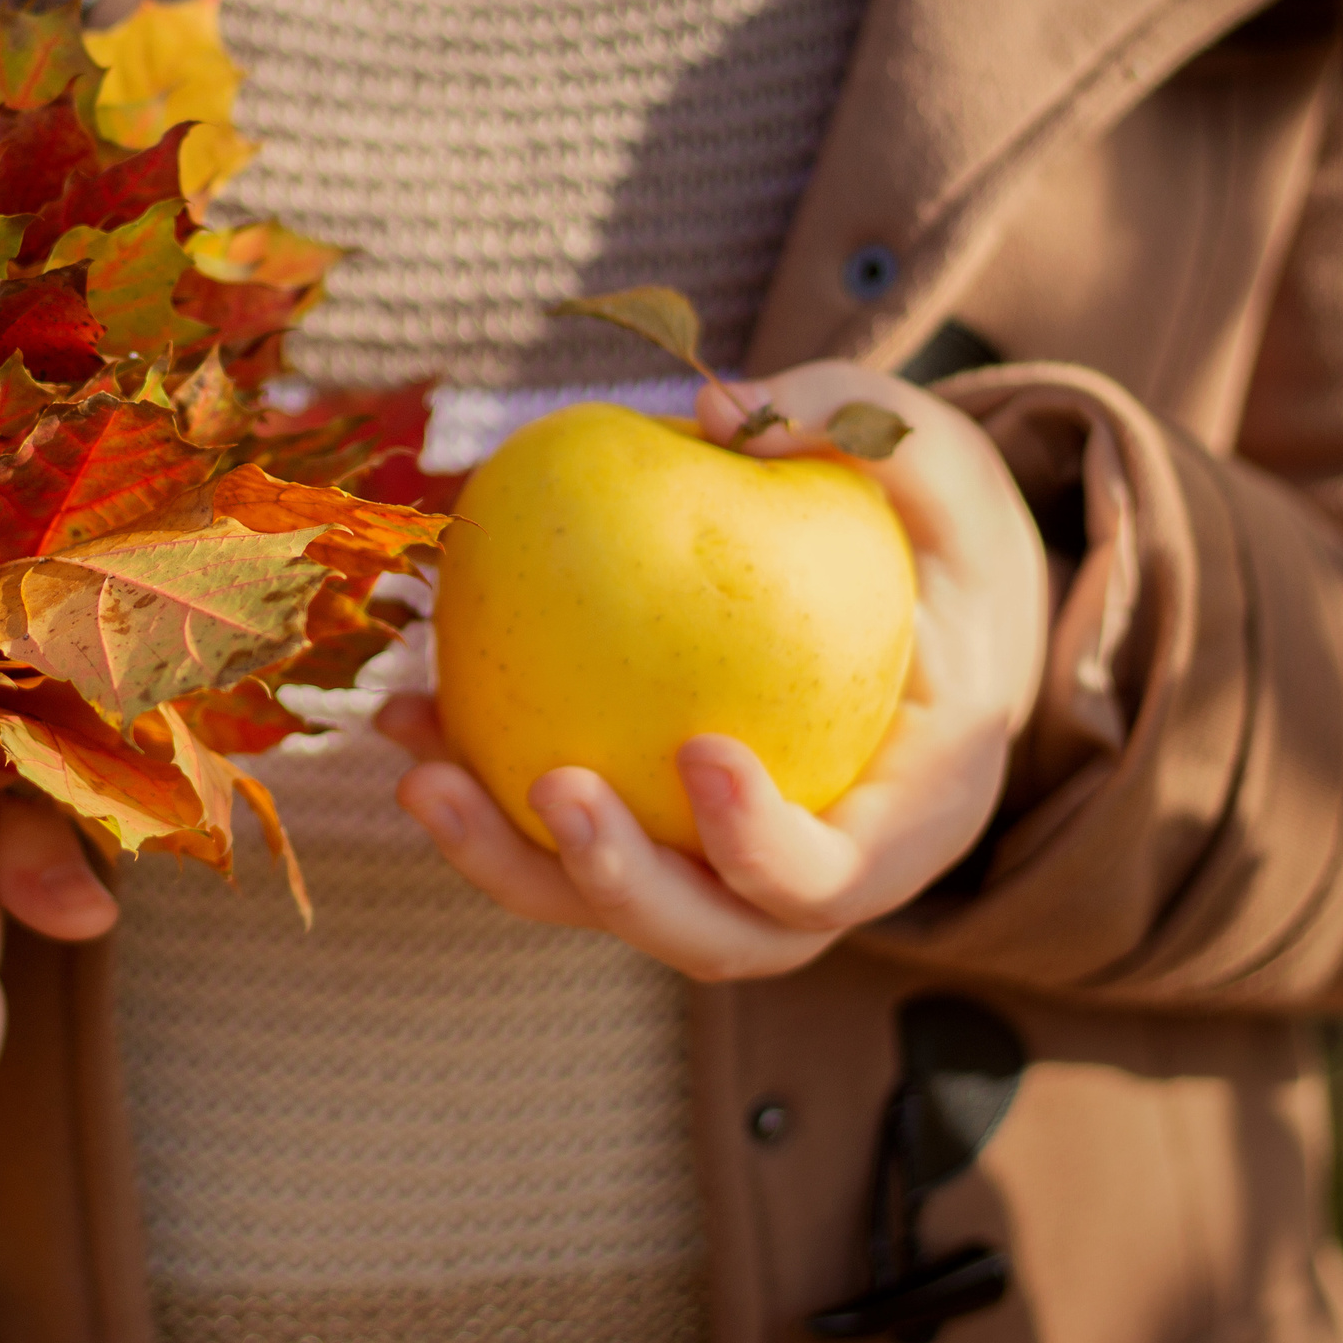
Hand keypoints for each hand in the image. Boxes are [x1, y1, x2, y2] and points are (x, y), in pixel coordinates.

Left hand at [379, 360, 1048, 981]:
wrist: (933, 603)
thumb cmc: (937, 530)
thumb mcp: (936, 465)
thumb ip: (854, 424)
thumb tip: (721, 409)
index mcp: (914, 815)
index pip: (837, 876)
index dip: (766, 846)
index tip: (698, 748)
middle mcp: (820, 873)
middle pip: (715, 934)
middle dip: (621, 883)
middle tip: (551, 787)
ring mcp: (727, 873)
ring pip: (615, 906)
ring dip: (510, 858)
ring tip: (423, 771)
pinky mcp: (653, 838)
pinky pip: (561, 839)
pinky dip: (484, 791)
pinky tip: (406, 718)